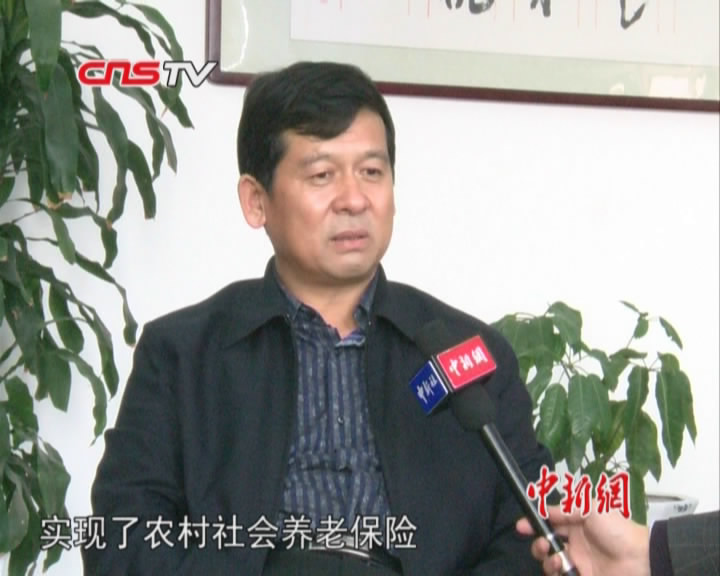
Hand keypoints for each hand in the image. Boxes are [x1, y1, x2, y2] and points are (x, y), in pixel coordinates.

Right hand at [515, 506, 650, 575]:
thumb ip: (566, 508)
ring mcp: (578, 562)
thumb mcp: (592, 508)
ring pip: (550, 562)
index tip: (521, 526)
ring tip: (556, 558)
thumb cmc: (617, 530)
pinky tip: (562, 567)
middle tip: (543, 544)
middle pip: (546, 544)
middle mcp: (575, 543)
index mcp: (577, 523)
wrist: (641, 560)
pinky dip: (555, 571)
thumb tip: (544, 510)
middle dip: (538, 544)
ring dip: (546, 559)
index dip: (534, 524)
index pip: (550, 522)